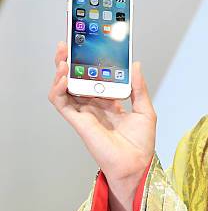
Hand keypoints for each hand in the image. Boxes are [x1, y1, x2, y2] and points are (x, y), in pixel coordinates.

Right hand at [48, 41, 156, 185]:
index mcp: (109, 104)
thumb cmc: (141, 143)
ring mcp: (85, 114)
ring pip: (65, 90)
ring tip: (62, 58)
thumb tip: (136, 64)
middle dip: (69, 64)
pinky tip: (63, 78)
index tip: (89, 49)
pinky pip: (62, 103)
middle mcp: (94, 107)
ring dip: (60, 73)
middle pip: (76, 82)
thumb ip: (138, 87)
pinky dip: (58, 90)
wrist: (137, 164)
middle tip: (67, 46)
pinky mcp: (79, 122)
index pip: (94, 80)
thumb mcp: (145, 109)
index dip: (89, 66)